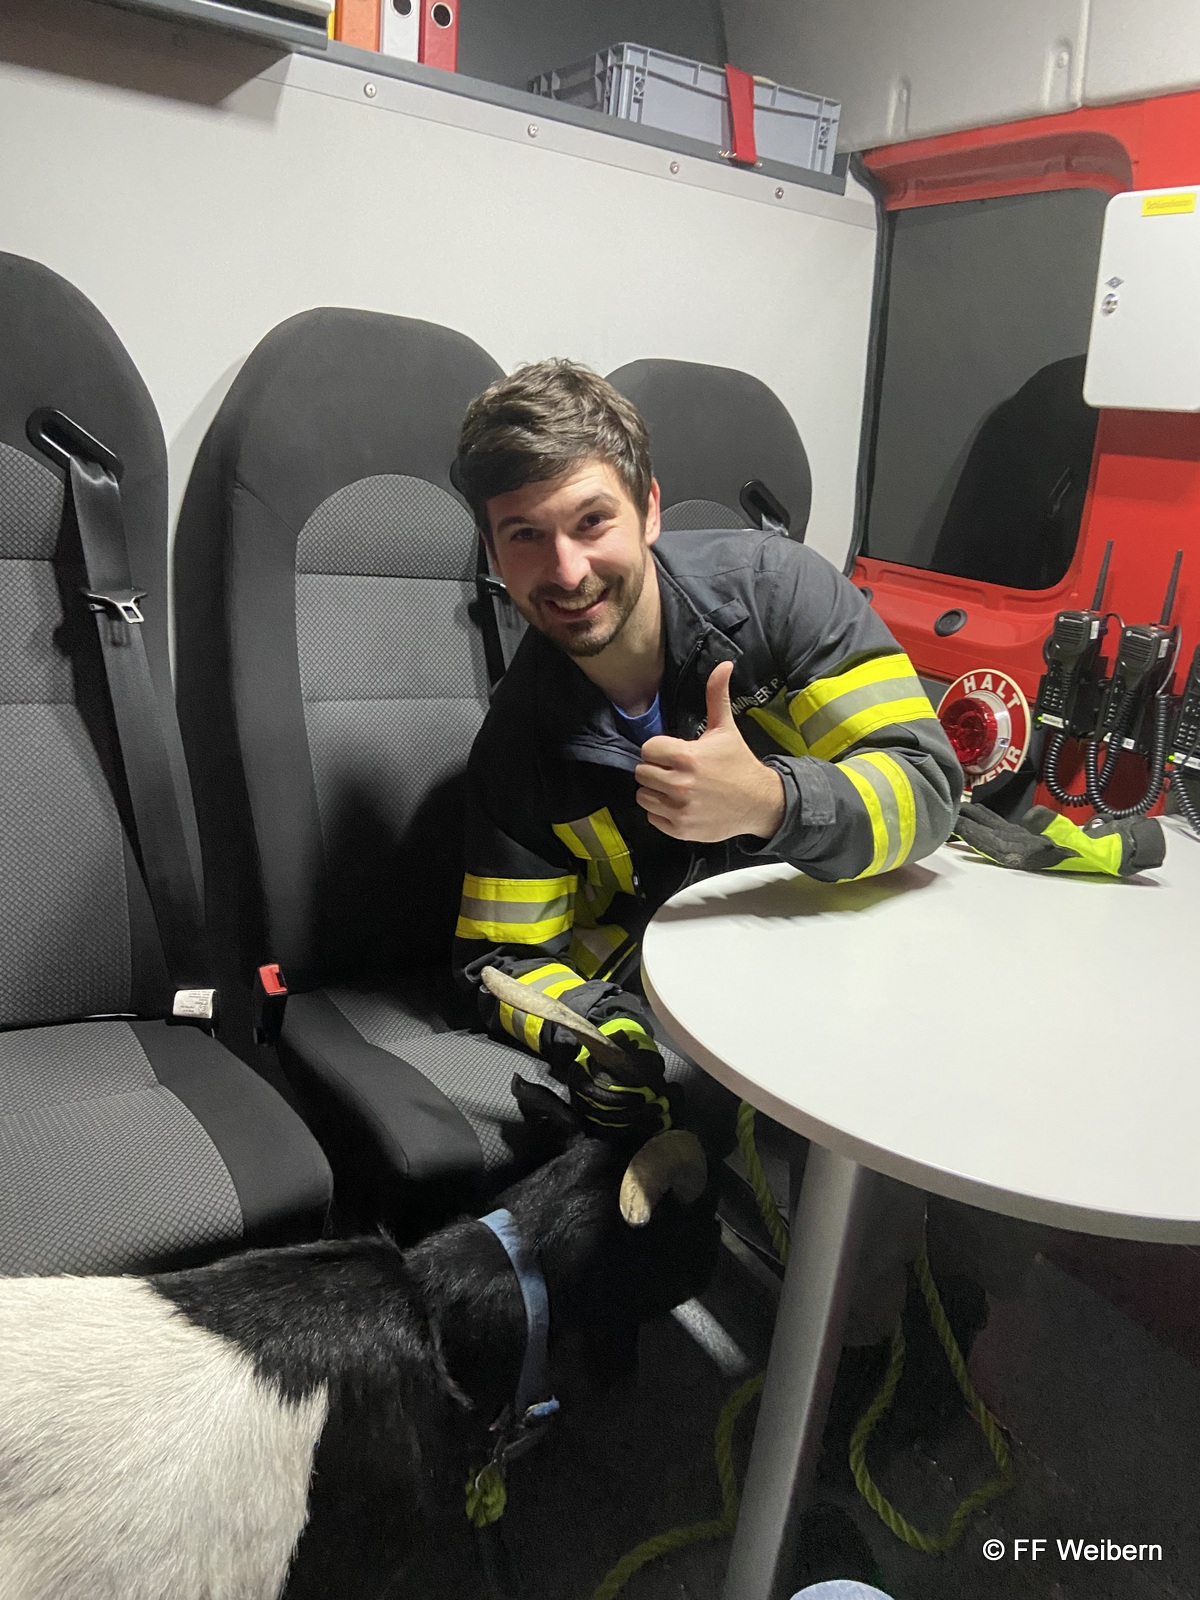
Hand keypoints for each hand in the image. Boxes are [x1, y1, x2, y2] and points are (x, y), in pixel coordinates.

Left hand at [635, 660, 785, 841]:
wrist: (759, 802)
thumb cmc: (738, 764)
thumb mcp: (725, 729)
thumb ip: (717, 696)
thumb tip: (724, 664)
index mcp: (686, 757)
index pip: (648, 749)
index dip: (659, 750)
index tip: (673, 753)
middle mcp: (679, 784)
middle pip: (641, 772)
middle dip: (655, 770)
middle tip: (674, 771)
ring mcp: (679, 809)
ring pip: (643, 795)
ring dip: (655, 791)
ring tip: (675, 787)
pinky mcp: (680, 829)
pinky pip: (652, 817)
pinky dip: (661, 812)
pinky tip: (679, 804)